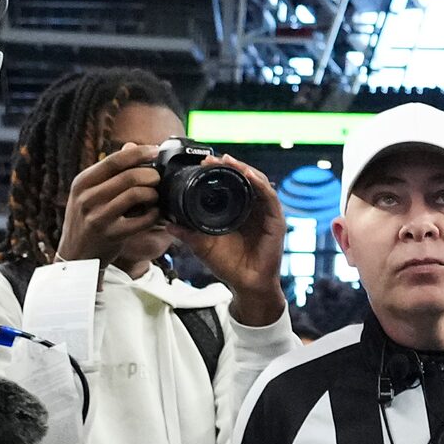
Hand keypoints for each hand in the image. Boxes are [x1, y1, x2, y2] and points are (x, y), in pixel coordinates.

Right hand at [55, 143, 166, 266]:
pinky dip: (154, 214)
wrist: (75, 256)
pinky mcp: (111, 235)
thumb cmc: (87, 219)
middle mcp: (87, 198)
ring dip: (152, 193)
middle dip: (150, 174)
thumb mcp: (89, 192)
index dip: (139, 153)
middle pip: (128, 176)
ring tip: (155, 195)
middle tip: (158, 177)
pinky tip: (154, 213)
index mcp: (82, 182)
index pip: (114, 160)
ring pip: (136, 194)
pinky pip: (142, 220)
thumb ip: (110, 171)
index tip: (155, 150)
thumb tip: (132, 145)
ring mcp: (98, 217)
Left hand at [170, 155, 287, 325]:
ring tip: (228, 161)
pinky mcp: (275, 220)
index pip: (231, 183)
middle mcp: (253, 207)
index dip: (219, 171)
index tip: (203, 163)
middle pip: (244, 178)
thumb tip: (168, 223)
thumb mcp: (203, 246)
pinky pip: (269, 197)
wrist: (246, 284)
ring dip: (244, 169)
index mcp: (238, 210)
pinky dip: (259, 184)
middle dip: (229, 165)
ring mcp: (265, 213)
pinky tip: (248, 176)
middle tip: (211, 159)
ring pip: (258, 182)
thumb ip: (188, 234)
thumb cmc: (229, 265)